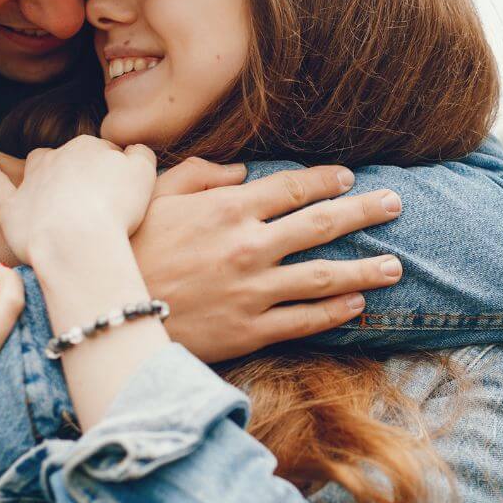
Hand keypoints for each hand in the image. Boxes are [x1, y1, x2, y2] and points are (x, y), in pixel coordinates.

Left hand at [0, 135, 156, 266]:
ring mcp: (32, 180)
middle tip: (99, 202)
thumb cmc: (115, 208)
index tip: (121, 195)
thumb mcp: (144, 174)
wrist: (77, 240)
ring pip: (38, 164)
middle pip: (74, 159)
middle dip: (83, 174)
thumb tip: (132, 150)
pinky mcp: (11, 206)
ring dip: (44, 169)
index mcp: (89, 147)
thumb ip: (141, 154)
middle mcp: (58, 156)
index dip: (115, 174)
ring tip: (52, 184)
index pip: (105, 153)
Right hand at [132, 158, 406, 362]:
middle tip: (396, 205)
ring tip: (394, 266)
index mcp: (230, 208)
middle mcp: (250, 246)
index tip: (349, 177)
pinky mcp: (249, 330)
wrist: (106, 311)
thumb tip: (241, 172)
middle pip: (322, 225)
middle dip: (364, 212)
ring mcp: (253, 290)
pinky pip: (303, 321)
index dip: (326, 181)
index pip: (293, 188)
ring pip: (323, 277)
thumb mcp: (155, 194)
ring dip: (364, 270)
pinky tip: (358, 305)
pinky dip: (335, 313)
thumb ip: (201, 175)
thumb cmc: (126, 246)